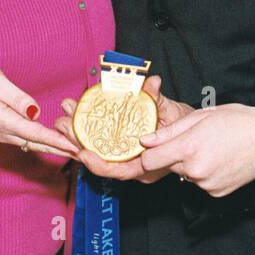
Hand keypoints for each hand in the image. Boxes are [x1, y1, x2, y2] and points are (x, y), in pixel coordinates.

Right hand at [0, 59, 79, 158]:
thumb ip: (16, 98)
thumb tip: (35, 111)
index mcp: (3, 121)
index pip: (36, 134)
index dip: (58, 141)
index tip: (77, 147)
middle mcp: (5, 132)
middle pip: (39, 144)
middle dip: (63, 150)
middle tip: (87, 154)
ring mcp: (5, 133)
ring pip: (36, 143)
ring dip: (57, 147)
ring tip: (79, 150)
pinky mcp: (6, 130)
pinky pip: (30, 139)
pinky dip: (47, 142)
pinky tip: (60, 142)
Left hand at [53, 75, 192, 182]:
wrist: (192, 136)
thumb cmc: (187, 130)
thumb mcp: (176, 115)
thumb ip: (159, 101)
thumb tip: (152, 83)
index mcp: (146, 165)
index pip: (118, 170)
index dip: (99, 164)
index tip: (84, 153)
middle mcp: (132, 165)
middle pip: (99, 158)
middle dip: (77, 140)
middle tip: (63, 121)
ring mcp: (125, 157)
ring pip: (96, 149)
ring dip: (78, 130)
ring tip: (65, 111)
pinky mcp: (120, 147)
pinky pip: (99, 141)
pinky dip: (86, 127)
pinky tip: (75, 112)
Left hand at [137, 104, 254, 197]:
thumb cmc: (236, 122)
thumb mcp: (200, 117)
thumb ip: (169, 131)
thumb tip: (146, 141)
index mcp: (188, 148)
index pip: (149, 161)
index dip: (149, 154)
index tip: (154, 148)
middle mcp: (194, 170)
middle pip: (169, 165)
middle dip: (176, 154)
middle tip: (196, 140)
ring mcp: (206, 184)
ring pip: (186, 174)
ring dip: (192, 164)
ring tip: (213, 149)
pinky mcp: (216, 193)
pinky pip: (201, 183)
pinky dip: (206, 173)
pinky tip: (220, 160)